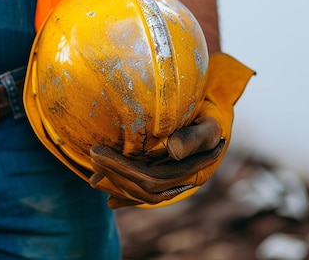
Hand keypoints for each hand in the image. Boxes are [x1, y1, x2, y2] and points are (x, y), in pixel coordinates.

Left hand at [89, 53, 254, 208]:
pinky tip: (109, 197)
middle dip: (114, 175)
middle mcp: (182, 183)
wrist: (216, 111)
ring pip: (141, 192)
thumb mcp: (211, 122)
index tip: (95, 152)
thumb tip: (172, 149)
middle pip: (143, 188)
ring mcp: (174, 182)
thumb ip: (195, 136)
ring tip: (93, 176)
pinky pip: (144, 192)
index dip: (121, 169)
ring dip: (116, 185)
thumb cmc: (213, 114)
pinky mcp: (167, 177)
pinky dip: (125, 194)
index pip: (151, 179)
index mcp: (193, 174)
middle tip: (91, 157)